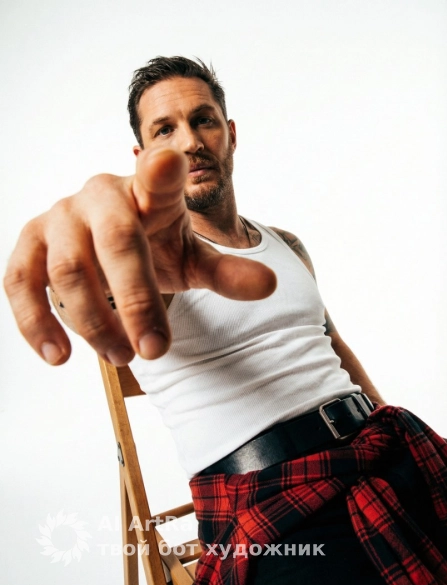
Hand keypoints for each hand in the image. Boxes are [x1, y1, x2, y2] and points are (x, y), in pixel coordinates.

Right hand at [4, 149, 276, 365]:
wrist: (107, 239)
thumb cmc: (153, 243)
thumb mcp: (190, 256)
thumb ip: (225, 271)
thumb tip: (271, 286)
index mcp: (147, 191)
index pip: (156, 175)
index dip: (161, 171)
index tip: (171, 162)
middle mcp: (99, 195)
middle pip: (115, 242)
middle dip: (138, 302)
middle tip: (155, 352)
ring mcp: (58, 216)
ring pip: (68, 271)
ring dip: (96, 323)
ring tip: (123, 358)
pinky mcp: (29, 244)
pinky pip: (20, 283)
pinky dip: (36, 322)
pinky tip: (58, 356)